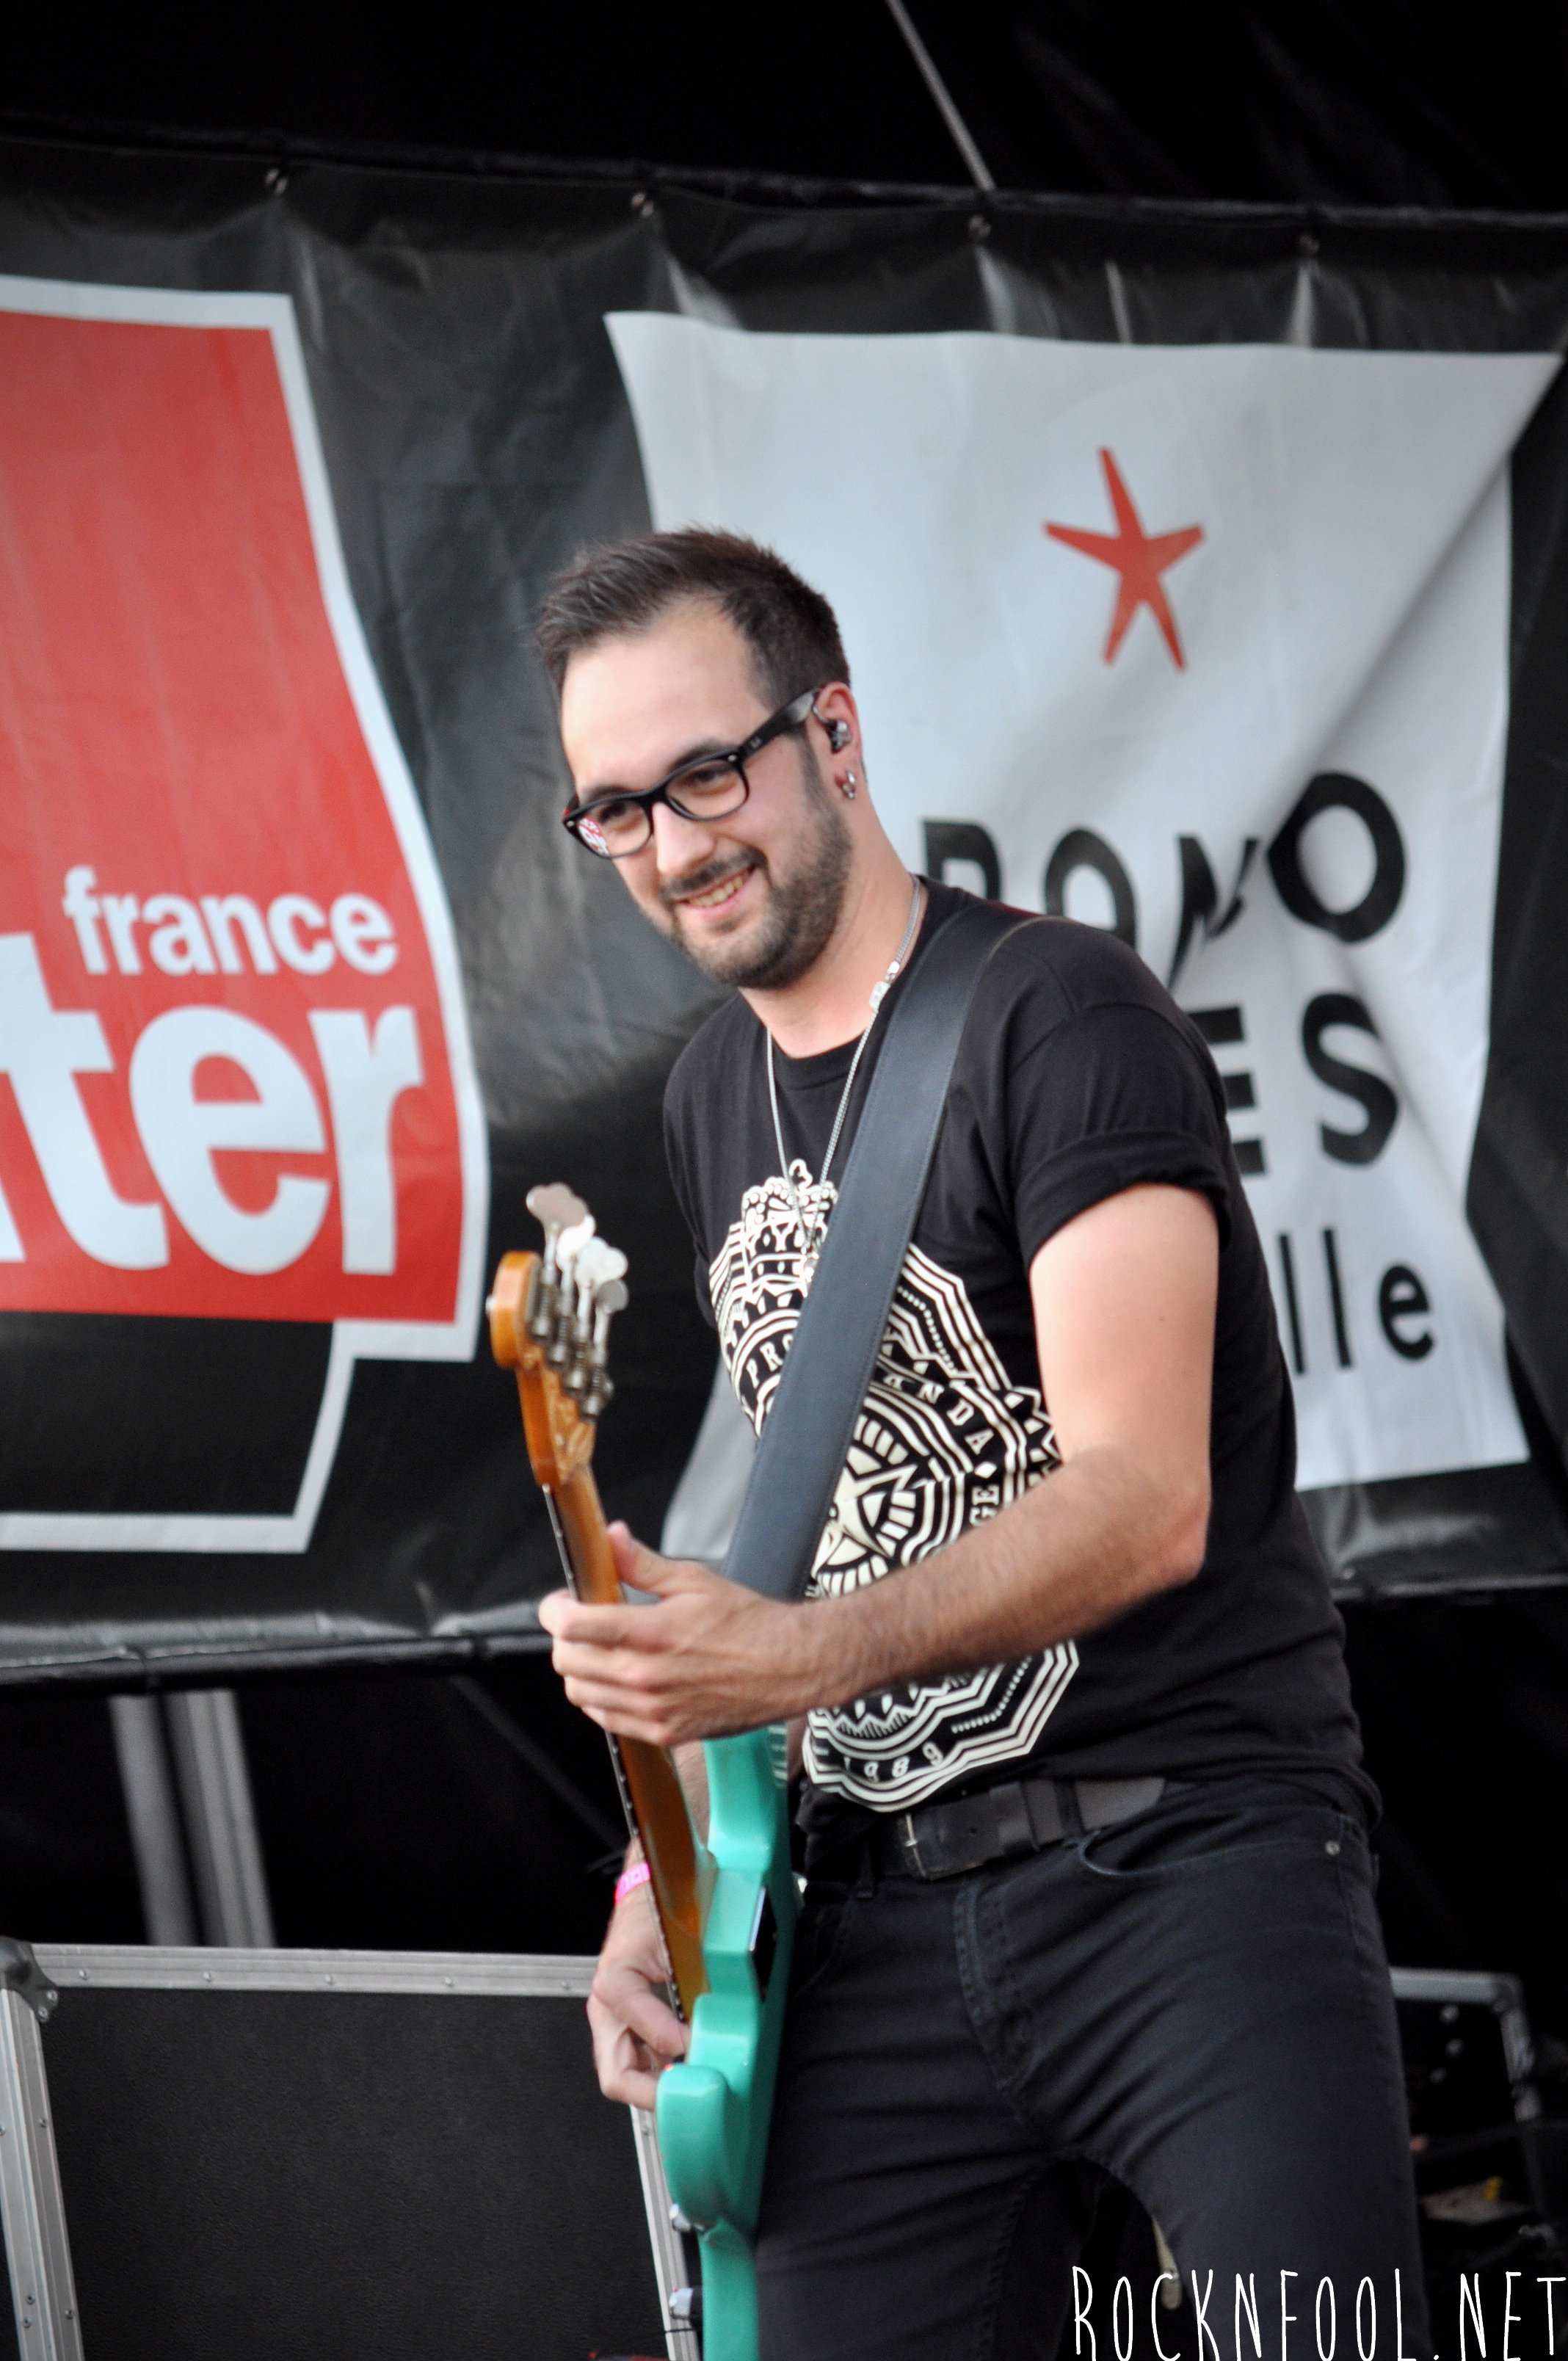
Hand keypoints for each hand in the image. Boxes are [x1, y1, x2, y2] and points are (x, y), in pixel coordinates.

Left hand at [539, 1524, 823, 1744]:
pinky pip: (607, 1720)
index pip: (572, 1626)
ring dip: (579, 1670)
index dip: (554, 1611)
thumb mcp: (694, 1580)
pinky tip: (618, 1679)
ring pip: (580, 1695)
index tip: (561, 1602)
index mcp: (650, 1633)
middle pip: (567, 1663)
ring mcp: (652, 1710)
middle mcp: (645, 1677)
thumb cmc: (748, 1622)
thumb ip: (642, 1564)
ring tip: (599, 1651)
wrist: (789, 1667)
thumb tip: (610, 1538)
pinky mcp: (663, 1732)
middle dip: (563, 1638)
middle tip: (580, 1623)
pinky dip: (601, 1700)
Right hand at [589, 1876, 688, 2109]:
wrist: (644, 1898)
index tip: (706, 2049)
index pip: (650, 2035)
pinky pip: (634, 2062)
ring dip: (655, 2088)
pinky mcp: (620, 2025)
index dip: (682, 2047)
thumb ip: (693, 1987)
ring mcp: (609, 2020)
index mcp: (615, 1984)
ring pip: (621, 2076)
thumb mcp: (679, 1945)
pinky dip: (656, 2073)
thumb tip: (708, 2030)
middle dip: (654, 2094)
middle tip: (689, 2096)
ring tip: (688, 2088)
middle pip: (617, 2076)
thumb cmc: (656, 1912)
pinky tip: (681, 2070)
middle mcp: (604, 2008)